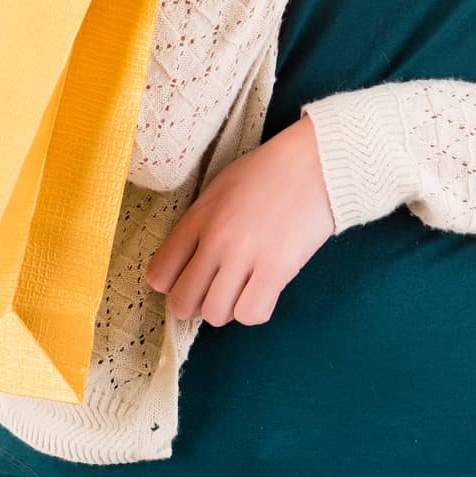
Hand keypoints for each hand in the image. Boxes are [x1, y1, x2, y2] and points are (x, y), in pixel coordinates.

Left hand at [144, 115, 334, 325]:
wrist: (316, 162)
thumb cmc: (270, 172)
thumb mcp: (221, 187)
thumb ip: (199, 223)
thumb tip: (187, 264)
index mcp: (199, 215)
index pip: (159, 273)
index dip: (171, 284)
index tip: (186, 280)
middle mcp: (217, 238)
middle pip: (182, 302)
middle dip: (195, 304)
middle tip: (213, 291)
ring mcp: (246, 255)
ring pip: (215, 314)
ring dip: (227, 308)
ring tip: (241, 288)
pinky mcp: (277, 269)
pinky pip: (251, 314)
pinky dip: (255, 310)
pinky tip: (263, 290)